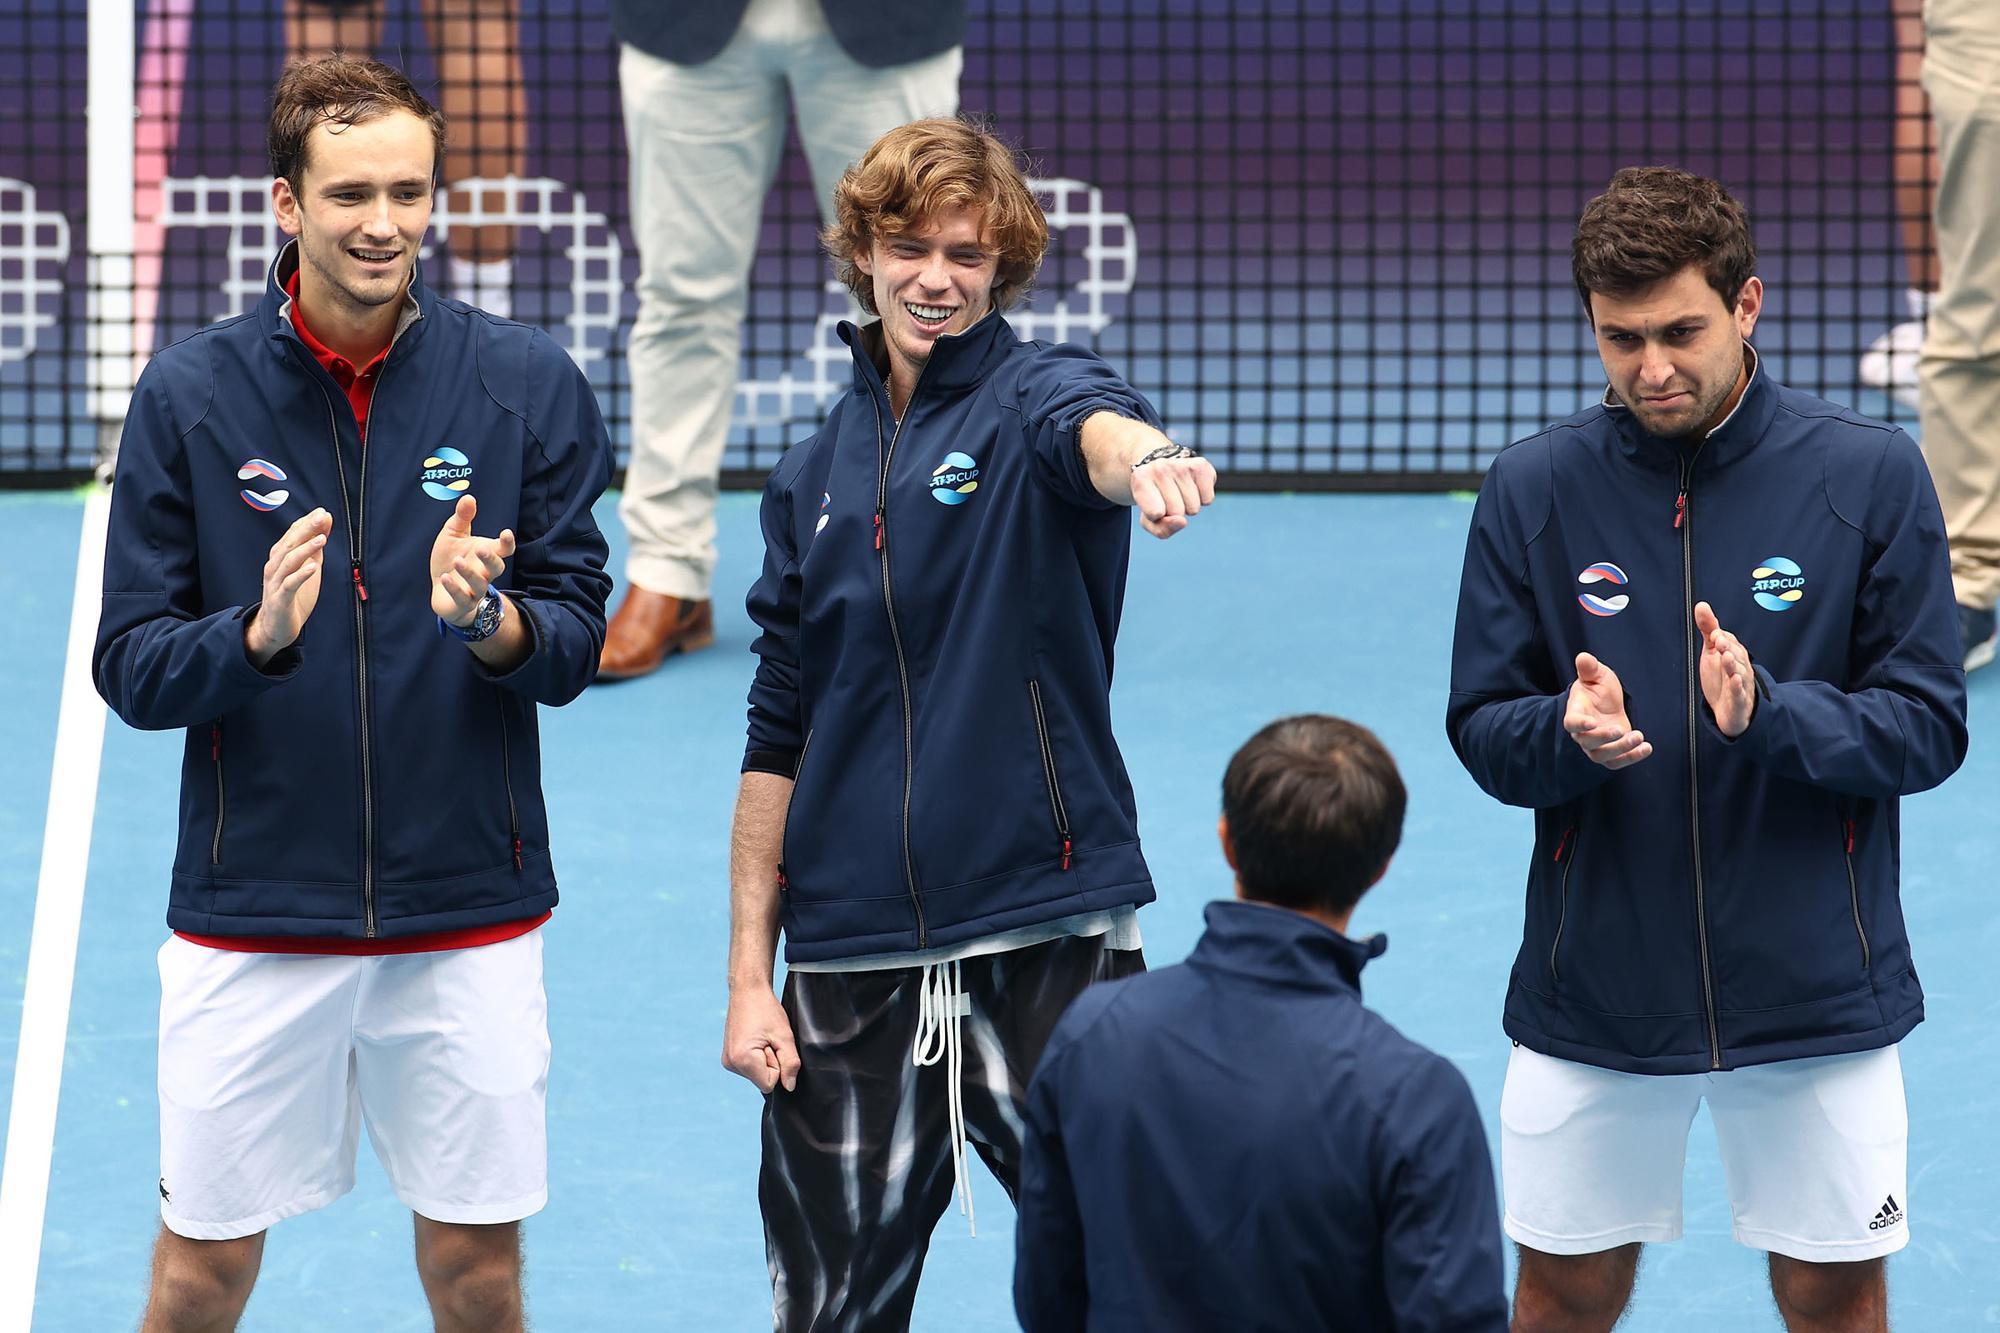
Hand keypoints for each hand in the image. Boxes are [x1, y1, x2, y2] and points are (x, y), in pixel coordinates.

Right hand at [244, 507, 331, 667]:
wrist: (276, 627)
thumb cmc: (292, 595)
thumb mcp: (307, 567)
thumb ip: (314, 547)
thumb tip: (324, 522)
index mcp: (280, 558)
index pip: (292, 535)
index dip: (306, 523)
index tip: (322, 512)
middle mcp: (275, 567)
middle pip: (289, 544)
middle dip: (305, 529)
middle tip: (321, 516)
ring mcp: (276, 583)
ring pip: (288, 562)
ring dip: (305, 549)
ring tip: (322, 539)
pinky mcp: (280, 599)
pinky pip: (289, 585)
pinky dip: (301, 575)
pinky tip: (313, 567)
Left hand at [429, 494, 515, 625]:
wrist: (441, 590)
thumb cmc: (450, 559)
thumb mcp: (453, 535)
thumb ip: (462, 518)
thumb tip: (469, 497)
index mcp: (486, 555)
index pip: (503, 550)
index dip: (507, 543)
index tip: (506, 533)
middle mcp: (484, 573)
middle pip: (497, 568)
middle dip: (491, 559)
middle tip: (481, 548)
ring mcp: (474, 590)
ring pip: (480, 584)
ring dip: (470, 573)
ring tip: (457, 561)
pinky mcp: (462, 602)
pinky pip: (462, 598)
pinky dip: (455, 588)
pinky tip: (446, 578)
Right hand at [722, 985, 799, 1092]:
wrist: (748, 990)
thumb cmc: (766, 1009)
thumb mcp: (784, 1036)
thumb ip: (790, 1064)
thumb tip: (789, 1086)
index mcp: (742, 1060)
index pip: (769, 1084)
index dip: (778, 1066)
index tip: (773, 1045)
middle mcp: (731, 1064)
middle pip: (762, 1079)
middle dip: (770, 1061)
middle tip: (767, 1038)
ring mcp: (727, 1061)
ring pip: (756, 1073)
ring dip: (763, 1058)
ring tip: (761, 1036)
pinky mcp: (728, 1056)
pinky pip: (750, 1066)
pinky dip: (756, 1055)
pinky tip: (755, 1038)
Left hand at [1129, 451, 1216, 538]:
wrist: (1162, 469)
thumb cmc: (1154, 498)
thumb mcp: (1149, 519)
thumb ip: (1161, 529)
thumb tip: (1182, 522)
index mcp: (1140, 478)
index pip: (1155, 513)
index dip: (1157, 517)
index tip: (1153, 505)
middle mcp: (1160, 467)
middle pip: (1177, 512)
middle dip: (1174, 512)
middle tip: (1168, 497)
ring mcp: (1181, 465)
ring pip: (1193, 508)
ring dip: (1188, 505)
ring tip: (1179, 491)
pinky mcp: (1201, 465)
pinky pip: (1207, 500)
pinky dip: (1202, 498)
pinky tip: (1192, 487)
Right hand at [1564, 652, 1651, 768]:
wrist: (1607, 704)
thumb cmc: (1598, 689)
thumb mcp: (1596, 675)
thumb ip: (1589, 668)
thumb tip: (1583, 657)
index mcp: (1576, 713)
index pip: (1572, 723)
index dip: (1579, 724)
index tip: (1591, 723)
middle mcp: (1583, 733)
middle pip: (1588, 742)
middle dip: (1605, 738)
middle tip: (1622, 730)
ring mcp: (1596, 745)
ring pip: (1602, 755)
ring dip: (1621, 749)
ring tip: (1639, 737)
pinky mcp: (1611, 753)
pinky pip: (1617, 762)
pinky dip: (1632, 758)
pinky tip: (1646, 748)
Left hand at [1694, 601, 1755, 736]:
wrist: (1729, 709)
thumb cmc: (1722, 676)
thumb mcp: (1712, 650)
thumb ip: (1708, 628)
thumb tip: (1701, 605)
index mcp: (1734, 655)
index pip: (1730, 643)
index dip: (1722, 637)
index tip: (1714, 632)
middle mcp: (1739, 668)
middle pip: (1736, 655)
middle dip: (1728, 647)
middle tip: (1719, 641)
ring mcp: (1740, 684)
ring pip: (1739, 673)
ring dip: (1732, 664)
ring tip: (1726, 657)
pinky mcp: (1738, 701)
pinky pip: (1739, 693)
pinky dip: (1737, 687)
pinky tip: (1734, 680)